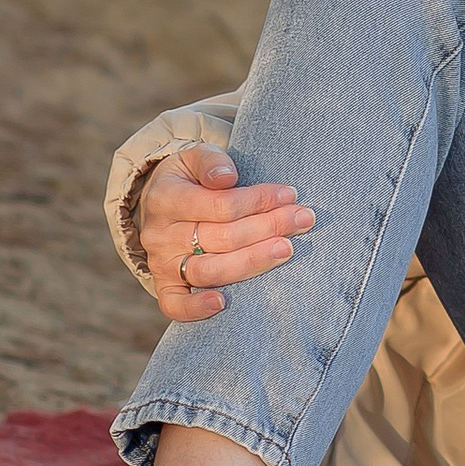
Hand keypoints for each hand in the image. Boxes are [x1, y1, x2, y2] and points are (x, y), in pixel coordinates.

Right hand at [137, 142, 315, 319]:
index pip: (220, 204)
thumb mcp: (195, 157)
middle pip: (222, 237)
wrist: (162, 204)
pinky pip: (175, 305)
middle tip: (303, 219)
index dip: (259, 200)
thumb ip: (211, 161)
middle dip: (268, 228)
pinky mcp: (165, 286)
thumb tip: (227, 177)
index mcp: (166, 197)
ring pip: (209, 270)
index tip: (289, 195)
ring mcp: (161, 263)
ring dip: (253, 261)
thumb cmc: (190, 179)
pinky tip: (224, 302)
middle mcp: (160, 234)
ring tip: (287, 249)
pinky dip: (196, 308)